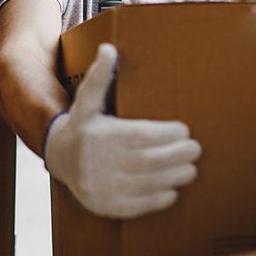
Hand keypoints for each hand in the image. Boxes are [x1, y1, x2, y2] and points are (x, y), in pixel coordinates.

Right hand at [44, 43, 201, 218]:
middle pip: (148, 161)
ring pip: (146, 183)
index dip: (167, 134)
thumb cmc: (84, 125)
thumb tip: (108, 49)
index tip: (185, 130)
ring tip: (191, 169)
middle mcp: (97, 162)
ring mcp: (100, 186)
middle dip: (177, 155)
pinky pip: (137, 205)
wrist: (59, 158)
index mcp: (98, 134)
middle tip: (196, 149)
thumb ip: (100, 76)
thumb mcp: (87, 100)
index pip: (140, 135)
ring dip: (174, 177)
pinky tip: (173, 191)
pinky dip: (158, 199)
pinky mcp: (104, 205)